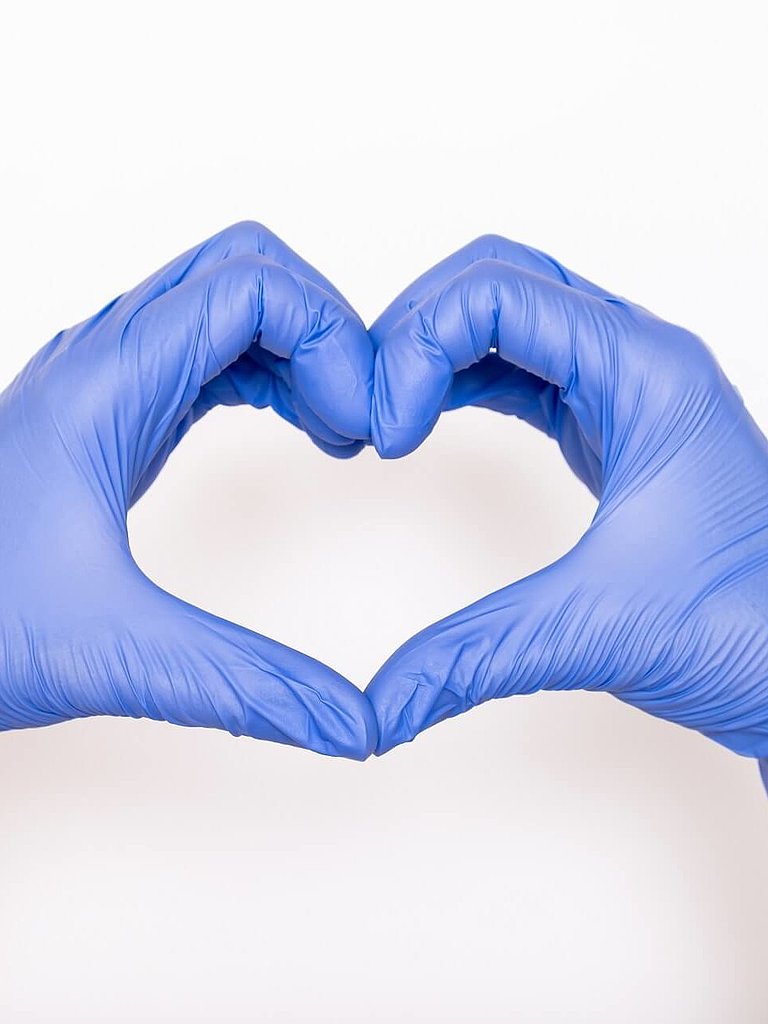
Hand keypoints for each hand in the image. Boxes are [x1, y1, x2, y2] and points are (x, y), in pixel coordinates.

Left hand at [0, 222, 376, 757]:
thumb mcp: (113, 654)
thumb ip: (246, 685)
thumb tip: (355, 727)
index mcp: (102, 389)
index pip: (249, 287)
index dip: (332, 339)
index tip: (361, 427)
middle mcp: (101, 362)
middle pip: (243, 269)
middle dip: (325, 329)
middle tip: (360, 418)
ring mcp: (104, 381)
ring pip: (226, 304)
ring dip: (299, 351)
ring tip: (339, 431)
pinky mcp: (113, 413)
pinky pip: (208, 354)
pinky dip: (268, 374)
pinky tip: (295, 429)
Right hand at [366, 235, 767, 766]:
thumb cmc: (753, 632)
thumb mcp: (598, 629)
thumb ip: (473, 657)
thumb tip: (375, 708)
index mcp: (647, 372)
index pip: (498, 293)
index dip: (417, 347)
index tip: (386, 433)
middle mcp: (639, 362)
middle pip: (500, 280)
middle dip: (417, 330)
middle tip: (372, 406)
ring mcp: (627, 393)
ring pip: (511, 319)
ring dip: (436, 353)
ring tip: (387, 414)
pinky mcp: (613, 431)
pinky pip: (524, 373)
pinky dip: (464, 384)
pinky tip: (428, 423)